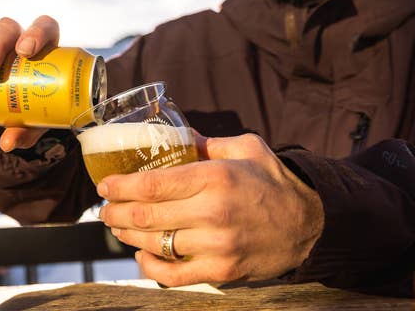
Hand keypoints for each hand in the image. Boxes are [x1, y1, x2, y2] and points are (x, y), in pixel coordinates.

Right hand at [0, 15, 59, 150]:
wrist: (11, 108)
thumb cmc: (32, 109)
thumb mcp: (34, 121)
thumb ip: (26, 131)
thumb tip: (7, 143)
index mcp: (43, 47)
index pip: (44, 26)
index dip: (36, 33)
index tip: (25, 52)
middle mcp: (16, 36)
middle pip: (6, 27)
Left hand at [97, 133, 323, 286]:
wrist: (310, 224)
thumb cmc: (273, 183)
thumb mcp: (246, 148)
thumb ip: (207, 143)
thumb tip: (175, 138)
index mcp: (215, 177)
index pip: (152, 184)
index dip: (120, 186)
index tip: (104, 185)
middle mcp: (213, 212)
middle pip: (145, 216)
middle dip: (115, 212)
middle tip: (104, 208)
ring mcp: (217, 246)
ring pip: (154, 244)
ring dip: (126, 235)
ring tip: (117, 226)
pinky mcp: (221, 272)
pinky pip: (173, 276)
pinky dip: (149, 267)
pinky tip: (142, 254)